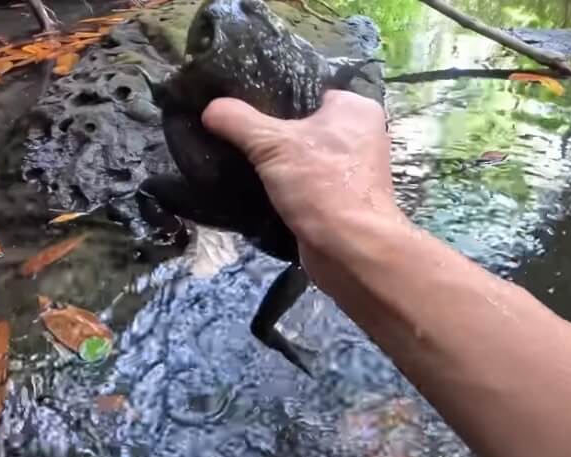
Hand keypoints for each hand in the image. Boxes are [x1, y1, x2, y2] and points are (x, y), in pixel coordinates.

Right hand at [201, 90, 401, 249]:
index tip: (239, 106)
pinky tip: (256, 188)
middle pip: (302, 126)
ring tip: (239, 160)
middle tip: (233, 135)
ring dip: (276, 165)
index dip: (273, 98)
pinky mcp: (341, 200)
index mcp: (355, 108)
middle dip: (270, 134)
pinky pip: (305, 184)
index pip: (307, 92)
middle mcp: (360, 135)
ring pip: (303, 158)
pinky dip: (285, 187)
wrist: (351, 250)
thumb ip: (239, 121)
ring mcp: (352, 170)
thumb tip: (210, 108)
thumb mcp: (272, 144)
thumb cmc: (321, 185)